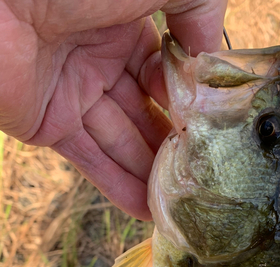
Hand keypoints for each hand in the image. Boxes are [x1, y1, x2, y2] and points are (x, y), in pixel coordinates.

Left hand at [0, 0, 226, 218]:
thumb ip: (196, 12)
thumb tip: (207, 60)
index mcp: (123, 27)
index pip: (162, 75)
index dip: (184, 102)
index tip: (205, 128)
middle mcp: (99, 61)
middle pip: (144, 115)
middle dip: (171, 147)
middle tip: (198, 178)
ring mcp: (72, 94)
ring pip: (120, 142)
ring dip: (148, 175)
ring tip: (178, 203)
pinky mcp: (47, 125)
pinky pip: (88, 159)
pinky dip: (115, 185)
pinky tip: (144, 208)